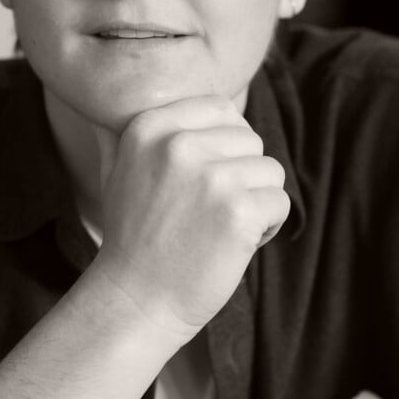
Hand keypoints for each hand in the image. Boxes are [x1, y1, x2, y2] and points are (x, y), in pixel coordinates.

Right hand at [93, 95, 289, 342]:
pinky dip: (268, 226)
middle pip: (249, 138)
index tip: (209, 174)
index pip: (220, 107)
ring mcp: (209, 177)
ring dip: (257, 199)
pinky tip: (237, 243)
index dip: (227, 141)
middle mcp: (178, 145)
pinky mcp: (237, 212)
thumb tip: (124, 99)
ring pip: (269, 170)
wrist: (136, 299)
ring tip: (222, 226)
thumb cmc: (134, 234)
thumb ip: (139, 130)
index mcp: (150, 127)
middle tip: (211, 209)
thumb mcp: (119, 167)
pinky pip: (279, 201)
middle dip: (242, 173)